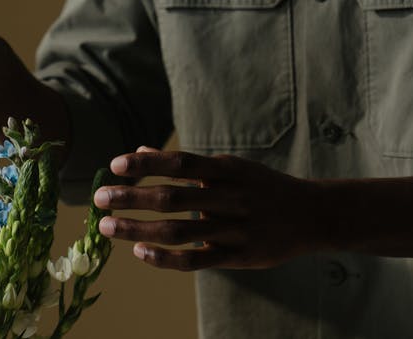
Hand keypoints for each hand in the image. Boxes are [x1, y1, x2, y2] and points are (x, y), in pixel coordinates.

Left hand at [93, 147, 324, 270]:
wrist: (312, 214)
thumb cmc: (261, 187)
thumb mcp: (230, 168)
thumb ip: (186, 164)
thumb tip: (140, 152)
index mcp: (226, 170)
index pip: (180, 163)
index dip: (147, 164)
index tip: (115, 165)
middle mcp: (230, 197)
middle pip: (173, 196)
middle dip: (132, 197)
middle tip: (99, 199)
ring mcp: (235, 229)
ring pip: (179, 231)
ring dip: (139, 229)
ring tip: (108, 228)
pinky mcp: (239, 256)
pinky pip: (197, 260)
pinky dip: (166, 258)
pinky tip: (140, 253)